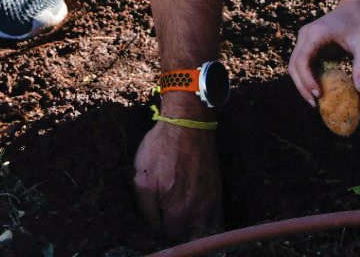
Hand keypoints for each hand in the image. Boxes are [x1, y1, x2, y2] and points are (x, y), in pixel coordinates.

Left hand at [133, 101, 221, 239]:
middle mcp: (201, 209)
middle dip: (177, 230)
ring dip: (192, 229)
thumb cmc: (162, 149)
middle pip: (189, 236)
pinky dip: (207, 220)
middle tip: (165, 216)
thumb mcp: (141, 179)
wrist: (188, 122)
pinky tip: (195, 214)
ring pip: (205, 229)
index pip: (169, 236)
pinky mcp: (218, 190)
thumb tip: (152, 227)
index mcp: (180, 210)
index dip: (159, 227)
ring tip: (179, 217)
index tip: (155, 215)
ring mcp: (212, 200)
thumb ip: (146, 211)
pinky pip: (217, 217)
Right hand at [288, 0, 359, 104]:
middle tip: (315, 104)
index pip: (302, 60)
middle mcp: (306, 35)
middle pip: (293, 65)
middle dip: (302, 86)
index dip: (306, 80)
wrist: (357, 6)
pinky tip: (319, 89)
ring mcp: (305, 39)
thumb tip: (359, 90)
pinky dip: (308, 77)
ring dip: (303, 84)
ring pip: (295, 66)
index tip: (318, 94)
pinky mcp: (309, 44)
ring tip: (316, 100)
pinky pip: (303, 64)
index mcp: (316, 33)